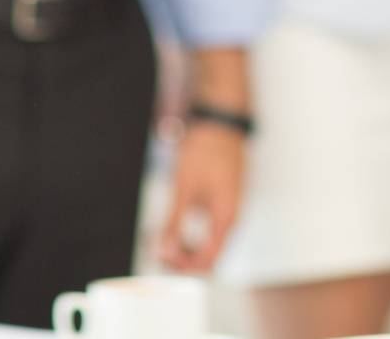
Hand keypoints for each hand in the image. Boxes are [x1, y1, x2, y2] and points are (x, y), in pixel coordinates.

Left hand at [156, 121, 245, 271]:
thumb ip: (174, 223)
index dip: (182, 266)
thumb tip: (163, 252)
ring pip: (210, 243)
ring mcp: (231, 208)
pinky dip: (193, 233)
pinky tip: (175, 224)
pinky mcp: (225, 201)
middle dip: (182, 258)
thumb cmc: (205, 152)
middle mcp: (232, 216)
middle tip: (157, 249)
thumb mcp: (184, 189)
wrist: (221, 124)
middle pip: (210, 255)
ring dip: (186, 246)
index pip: (208, 261)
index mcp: (225, 217)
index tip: (160, 255)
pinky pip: (211, 228)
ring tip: (162, 237)